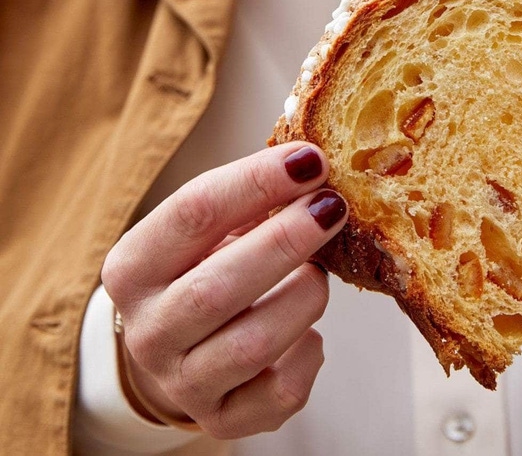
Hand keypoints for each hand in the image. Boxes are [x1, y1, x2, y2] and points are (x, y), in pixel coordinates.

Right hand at [101, 143, 347, 438]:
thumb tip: (312, 164)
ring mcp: (182, 381)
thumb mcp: (209, 229)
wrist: (178, 347)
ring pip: (254, 343)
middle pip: (218, 286)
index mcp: (134, 266)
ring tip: (319, 270)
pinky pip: (280, 393)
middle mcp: (148, 330)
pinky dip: (308, 354)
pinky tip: (309, 329)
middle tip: (332, 206)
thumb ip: (251, 199)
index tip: (309, 159)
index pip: (193, 213)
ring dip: (303, 295)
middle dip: (286, 240)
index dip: (257, 182)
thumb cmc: (201, 268)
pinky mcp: (222, 416)